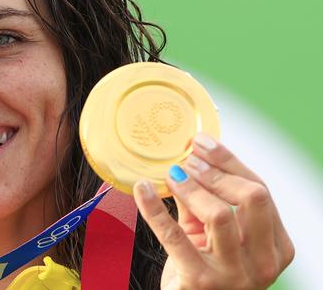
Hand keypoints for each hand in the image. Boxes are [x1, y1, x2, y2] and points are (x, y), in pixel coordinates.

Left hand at [132, 133, 294, 289]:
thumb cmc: (207, 271)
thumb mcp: (212, 234)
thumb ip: (204, 201)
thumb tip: (188, 160)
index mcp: (275, 246)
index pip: (260, 192)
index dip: (230, 162)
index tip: (203, 143)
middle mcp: (262, 262)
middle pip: (251, 198)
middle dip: (217, 172)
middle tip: (189, 160)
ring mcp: (234, 274)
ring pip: (219, 215)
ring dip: (192, 188)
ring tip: (172, 175)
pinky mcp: (200, 281)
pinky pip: (174, 235)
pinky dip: (154, 208)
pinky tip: (142, 190)